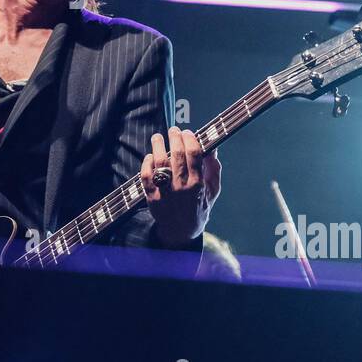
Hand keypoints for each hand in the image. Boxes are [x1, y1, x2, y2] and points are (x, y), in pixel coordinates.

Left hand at [140, 126, 220, 245]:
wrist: (181, 231)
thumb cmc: (199, 206)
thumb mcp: (213, 190)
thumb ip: (214, 169)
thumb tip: (213, 149)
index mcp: (198, 184)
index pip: (194, 154)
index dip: (190, 139)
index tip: (188, 132)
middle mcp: (181, 187)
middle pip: (176, 155)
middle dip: (174, 137)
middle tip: (173, 130)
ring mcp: (165, 191)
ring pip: (159, 162)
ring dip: (157, 145)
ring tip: (158, 137)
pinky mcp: (151, 196)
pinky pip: (146, 175)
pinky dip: (147, 162)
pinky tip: (150, 156)